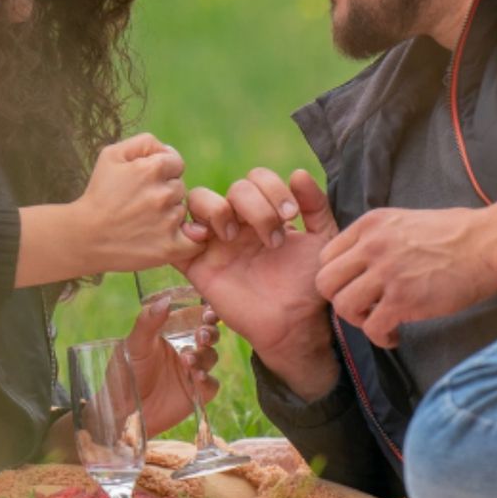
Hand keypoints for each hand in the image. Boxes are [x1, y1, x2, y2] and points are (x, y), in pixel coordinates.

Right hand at [75, 133, 203, 272]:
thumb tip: (166, 149)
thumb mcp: (112, 155)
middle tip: (141, 204)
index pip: (176, 163)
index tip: (144, 183)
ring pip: (182, 211)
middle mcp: (163, 194)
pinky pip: (195, 240)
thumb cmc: (98, 194)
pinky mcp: (170, 248)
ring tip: (144, 221)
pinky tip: (170, 238)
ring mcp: (168, 222)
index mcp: (152, 169)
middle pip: (179, 187)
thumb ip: (144, 143)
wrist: (84, 237)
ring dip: (170, 215)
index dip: (161, 172)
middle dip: (164, 192)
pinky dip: (187, 239)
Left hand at [124, 294, 220, 437]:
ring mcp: (193, 370)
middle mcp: (187, 348)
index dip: (206, 311)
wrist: (122, 410)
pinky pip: (211, 384)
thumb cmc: (125, 372)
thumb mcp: (134, 344)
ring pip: (212, 357)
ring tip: (186, 360)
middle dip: (210, 332)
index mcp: (173, 332)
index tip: (207, 310)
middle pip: (210, 334)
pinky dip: (207, 380)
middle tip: (201, 335)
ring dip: (204, 356)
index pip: (195, 316)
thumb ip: (148, 322)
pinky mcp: (197, 393)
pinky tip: (196, 377)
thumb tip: (166, 300)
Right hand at [181, 169, 340, 400]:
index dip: (272, 188)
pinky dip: (181, 233)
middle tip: (273, 239)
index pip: (257, 178)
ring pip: (198, 199)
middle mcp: (238, 222)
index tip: (291, 216)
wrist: (294, 324)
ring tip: (233, 235)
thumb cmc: (307, 284)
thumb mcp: (322, 240)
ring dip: (217, 209)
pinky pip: (174, 241)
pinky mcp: (197, 267)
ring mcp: (216, 242)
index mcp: (264, 213)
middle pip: (234, 187)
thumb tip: (298, 173)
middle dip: (256, 206)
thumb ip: (316, 207)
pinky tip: (203, 241)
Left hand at [316, 202, 496, 347]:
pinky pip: (371, 328)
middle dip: (341, 300)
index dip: (339, 278)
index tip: (358, 287)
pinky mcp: (403, 299)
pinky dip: (381, 338)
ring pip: (343, 307)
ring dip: (359, 321)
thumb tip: (361, 263)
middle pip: (325, 282)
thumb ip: (378, 239)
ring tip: (380, 321)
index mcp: (370, 225)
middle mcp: (371, 246)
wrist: (488, 244)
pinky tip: (396, 335)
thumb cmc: (455, 234)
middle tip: (364, 308)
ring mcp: (386, 273)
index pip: (326, 256)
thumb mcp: (405, 221)